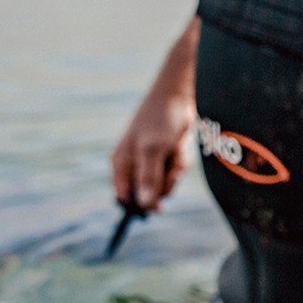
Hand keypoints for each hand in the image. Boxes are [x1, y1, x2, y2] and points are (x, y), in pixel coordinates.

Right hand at [111, 18, 199, 212]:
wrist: (179, 96)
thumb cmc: (160, 119)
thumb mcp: (153, 149)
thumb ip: (149, 177)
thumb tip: (145, 205)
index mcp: (121, 165)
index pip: (125, 198)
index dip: (140, 205)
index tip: (157, 206)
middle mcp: (133, 166)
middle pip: (148, 195)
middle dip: (163, 183)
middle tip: (168, 166)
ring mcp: (151, 162)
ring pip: (166, 185)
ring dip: (175, 171)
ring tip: (174, 150)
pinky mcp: (166, 158)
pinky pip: (175, 172)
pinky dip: (181, 162)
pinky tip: (179, 147)